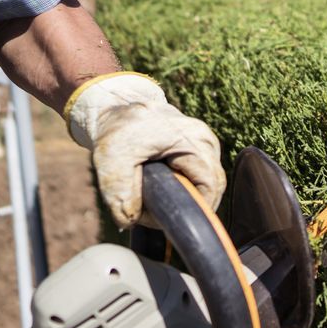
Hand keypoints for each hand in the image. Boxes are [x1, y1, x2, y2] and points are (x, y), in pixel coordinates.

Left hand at [65, 72, 226, 227]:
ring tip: (163, 199)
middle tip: (166, 215)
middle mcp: (205, 139)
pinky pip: (203, 172)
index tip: (170, 219)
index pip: (210, 185)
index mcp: (192, 141)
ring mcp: (205, 140)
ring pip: (210, 179)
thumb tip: (131, 221)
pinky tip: (167, 186)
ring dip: (191, 194)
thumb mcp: (111, 163)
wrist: (116, 106)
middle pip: (215, 184)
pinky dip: (188, 184)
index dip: (195, 208)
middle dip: (193, 204)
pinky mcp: (200, 144)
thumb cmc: (116, 131)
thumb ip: (121, 194)